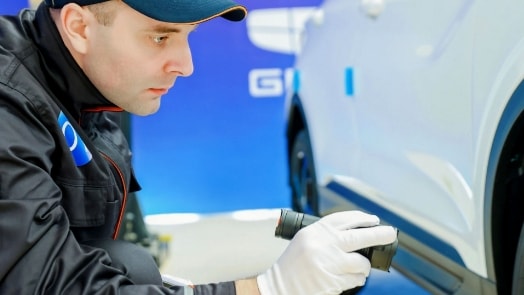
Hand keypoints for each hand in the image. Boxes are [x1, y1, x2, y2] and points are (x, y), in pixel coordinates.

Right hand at [257, 211, 396, 294]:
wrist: (278, 288)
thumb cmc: (292, 266)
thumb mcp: (306, 241)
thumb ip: (328, 235)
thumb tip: (359, 234)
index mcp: (315, 231)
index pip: (345, 219)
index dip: (363, 218)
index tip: (374, 220)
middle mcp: (323, 243)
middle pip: (361, 236)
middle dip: (380, 234)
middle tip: (391, 234)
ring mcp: (330, 262)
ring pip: (362, 262)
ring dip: (362, 268)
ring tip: (352, 269)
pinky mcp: (334, 280)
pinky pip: (356, 279)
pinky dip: (355, 280)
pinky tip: (344, 279)